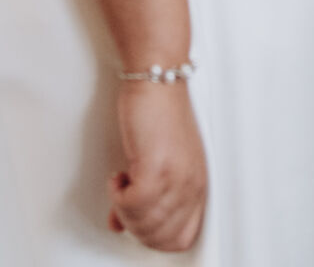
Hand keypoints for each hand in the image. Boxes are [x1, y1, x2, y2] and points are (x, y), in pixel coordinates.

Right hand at [109, 80, 207, 252]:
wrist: (158, 75)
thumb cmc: (159, 110)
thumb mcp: (158, 159)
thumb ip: (146, 196)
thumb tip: (122, 224)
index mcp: (197, 184)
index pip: (183, 237)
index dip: (155, 239)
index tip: (138, 224)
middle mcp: (190, 184)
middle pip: (161, 238)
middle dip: (135, 227)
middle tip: (125, 205)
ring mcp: (175, 177)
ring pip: (143, 225)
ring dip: (124, 211)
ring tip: (122, 186)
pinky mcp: (155, 167)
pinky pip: (130, 205)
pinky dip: (117, 196)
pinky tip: (119, 176)